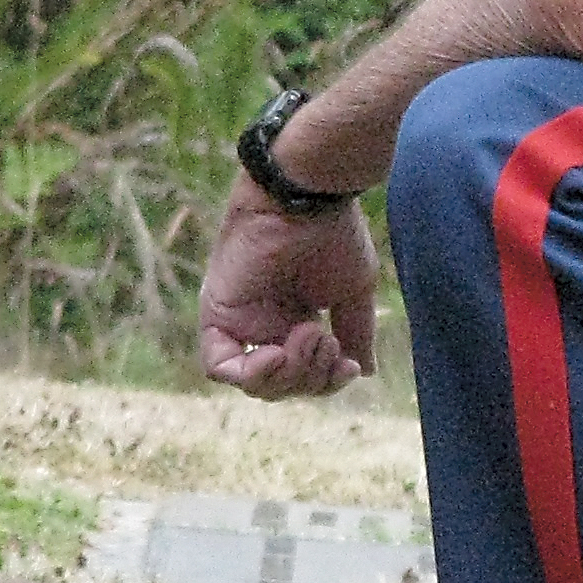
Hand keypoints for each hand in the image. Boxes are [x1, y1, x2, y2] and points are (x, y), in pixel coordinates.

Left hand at [199, 180, 379, 399]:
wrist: (310, 197)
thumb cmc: (334, 232)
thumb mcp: (353, 292)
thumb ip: (355, 332)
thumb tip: (364, 373)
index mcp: (294, 318)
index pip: (304, 375)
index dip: (327, 382)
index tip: (350, 365)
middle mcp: (264, 322)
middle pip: (281, 385)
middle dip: (311, 378)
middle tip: (328, 341)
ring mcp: (239, 319)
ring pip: (253, 382)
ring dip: (289, 374)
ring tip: (312, 335)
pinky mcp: (217, 311)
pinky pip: (218, 366)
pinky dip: (250, 373)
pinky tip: (277, 355)